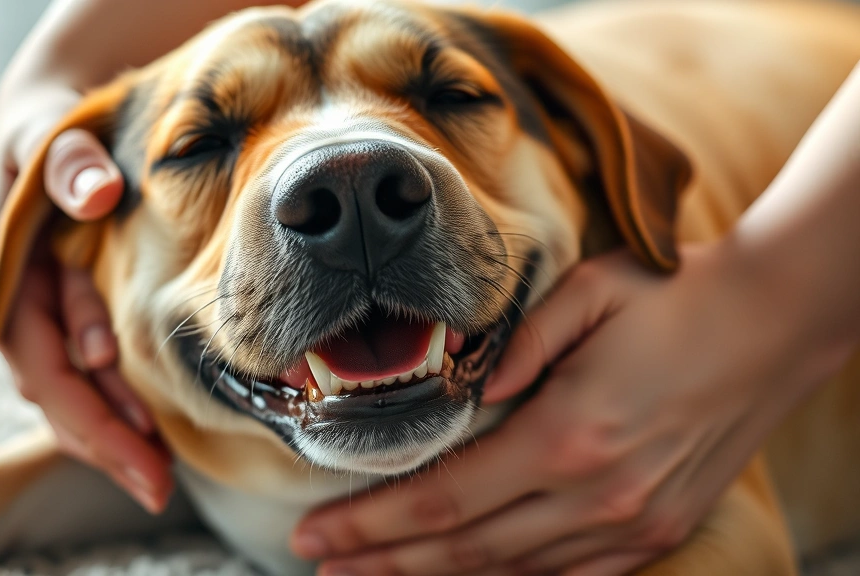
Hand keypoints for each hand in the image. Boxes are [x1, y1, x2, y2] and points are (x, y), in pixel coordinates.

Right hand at [0, 75, 172, 512]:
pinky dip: (116, 402)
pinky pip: (86, 371)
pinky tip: (151, 427)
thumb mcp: (52, 131)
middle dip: (104, 439)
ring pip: (70, 390)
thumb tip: (98, 196)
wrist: (54, 111)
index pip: (38, 356)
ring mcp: (42, 312)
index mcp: (2, 272)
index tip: (138, 435)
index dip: (85, 401)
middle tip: (157, 485)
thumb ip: (69, 163)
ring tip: (158, 473)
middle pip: (54, 389)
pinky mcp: (69, 311)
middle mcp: (15, 304)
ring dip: (111, 431)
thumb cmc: (53, 123)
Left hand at [291, 246, 851, 574]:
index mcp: (568, 434)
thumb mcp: (589, 291)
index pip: (442, 499)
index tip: (312, 534)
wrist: (778, 322)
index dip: (369, 524)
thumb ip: (518, 343)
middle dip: (381, 562)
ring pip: (510, 572)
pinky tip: (467, 575)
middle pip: (462, 549)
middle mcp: (597, 496)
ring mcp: (633, 524)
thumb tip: (472, 391)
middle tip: (322, 563)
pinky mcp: (659, 530)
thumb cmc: (678, 297)